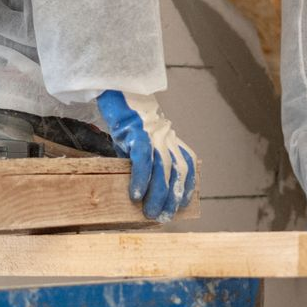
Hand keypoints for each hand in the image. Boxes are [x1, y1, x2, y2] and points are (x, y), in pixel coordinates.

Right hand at [97, 91, 196, 221]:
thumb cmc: (127, 119)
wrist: (118, 90)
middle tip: (164, 216)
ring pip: (163, 168)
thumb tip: (138, 187)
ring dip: (159, 194)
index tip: (182, 205)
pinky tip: (136, 195)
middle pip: (178, 170)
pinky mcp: (137, 133)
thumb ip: (144, 158)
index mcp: (170, 138)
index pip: (187, 163)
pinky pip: (143, 160)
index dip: (186, 185)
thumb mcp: (139, 139)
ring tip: (151, 212)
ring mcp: (154, 134)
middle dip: (172, 196)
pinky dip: (141, 179)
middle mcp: (166, 136)